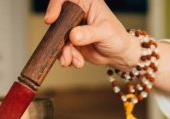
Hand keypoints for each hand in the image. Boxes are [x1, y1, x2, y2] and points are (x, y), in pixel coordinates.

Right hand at [45, 0, 169, 98]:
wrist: (119, 54)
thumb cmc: (116, 37)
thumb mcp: (105, 32)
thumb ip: (89, 33)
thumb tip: (73, 36)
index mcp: (85, 2)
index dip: (54, 7)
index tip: (50, 20)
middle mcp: (76, 14)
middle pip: (58, 22)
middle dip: (59, 39)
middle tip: (64, 52)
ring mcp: (72, 29)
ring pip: (58, 39)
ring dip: (64, 52)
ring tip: (73, 62)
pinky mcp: (70, 42)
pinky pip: (62, 49)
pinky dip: (68, 58)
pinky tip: (77, 63)